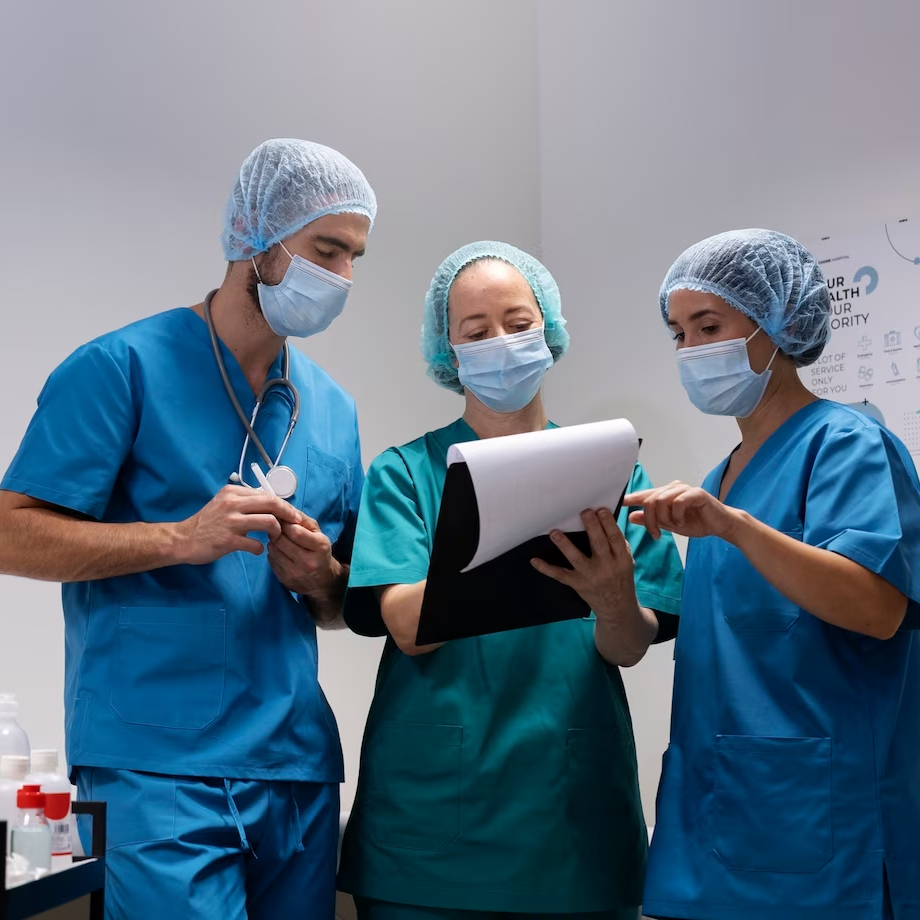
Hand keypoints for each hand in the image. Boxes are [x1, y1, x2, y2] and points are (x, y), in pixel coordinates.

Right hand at [176, 485, 302, 563]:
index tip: (292, 513)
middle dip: (289, 514)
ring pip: (268, 521)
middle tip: (296, 523)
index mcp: (233, 492)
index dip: (283, 504)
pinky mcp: (228, 540)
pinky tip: (257, 550)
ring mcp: (230, 522)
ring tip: (275, 538)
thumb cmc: (207, 522)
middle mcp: (233, 503)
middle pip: (272, 503)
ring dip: (277, 531)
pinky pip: (255, 544)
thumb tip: (270, 502)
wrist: (184, 539)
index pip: (266, 494)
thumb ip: (245, 501)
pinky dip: (260, 549)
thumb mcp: (224, 503)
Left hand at [267, 514, 340, 600]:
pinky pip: (270, 560)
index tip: (283, 520)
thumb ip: (302, 519)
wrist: (323, 580)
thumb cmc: (319, 551)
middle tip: (277, 529)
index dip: (286, 524)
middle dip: (277, 531)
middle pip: (281, 540)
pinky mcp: (285, 580)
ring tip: (280, 541)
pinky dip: (273, 553)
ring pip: (273, 550)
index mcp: (320, 547)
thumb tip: (283, 509)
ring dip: (273, 542)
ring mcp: (296, 573)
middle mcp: (308, 562)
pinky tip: (280, 552)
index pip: (295, 532)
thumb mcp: (318, 532)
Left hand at [530, 508, 638, 619]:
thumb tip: (604, 519)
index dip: (608, 524)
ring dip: (565, 545)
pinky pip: (560, 575)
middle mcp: (606, 567)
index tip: (600, 510)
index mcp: (621, 559)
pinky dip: (546, 568)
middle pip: (598, 544)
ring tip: (554, 532)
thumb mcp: (626, 561)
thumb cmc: (620, 577)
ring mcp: (590, 576)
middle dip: (592, 527)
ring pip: (576, 559)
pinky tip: (534, 560)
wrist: (616, 607)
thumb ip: (617, 544)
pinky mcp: (577, 584)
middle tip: (584, 512)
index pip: (615, 538)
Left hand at [625, 481, 739, 539]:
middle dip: (650, 519)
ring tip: (674, 526)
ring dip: (665, 518)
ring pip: (662, 500)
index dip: (631, 498)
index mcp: (665, 493)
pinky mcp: (696, 493)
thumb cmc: (696, 522)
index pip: (644, 495)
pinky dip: (677, 515)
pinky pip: (678, 502)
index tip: (619, 503)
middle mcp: (673, 488)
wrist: (720, 525)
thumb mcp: (669, 524)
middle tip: (656, 533)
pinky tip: (682, 522)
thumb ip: (652, 520)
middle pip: (650, 500)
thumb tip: (631, 516)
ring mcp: (684, 489)